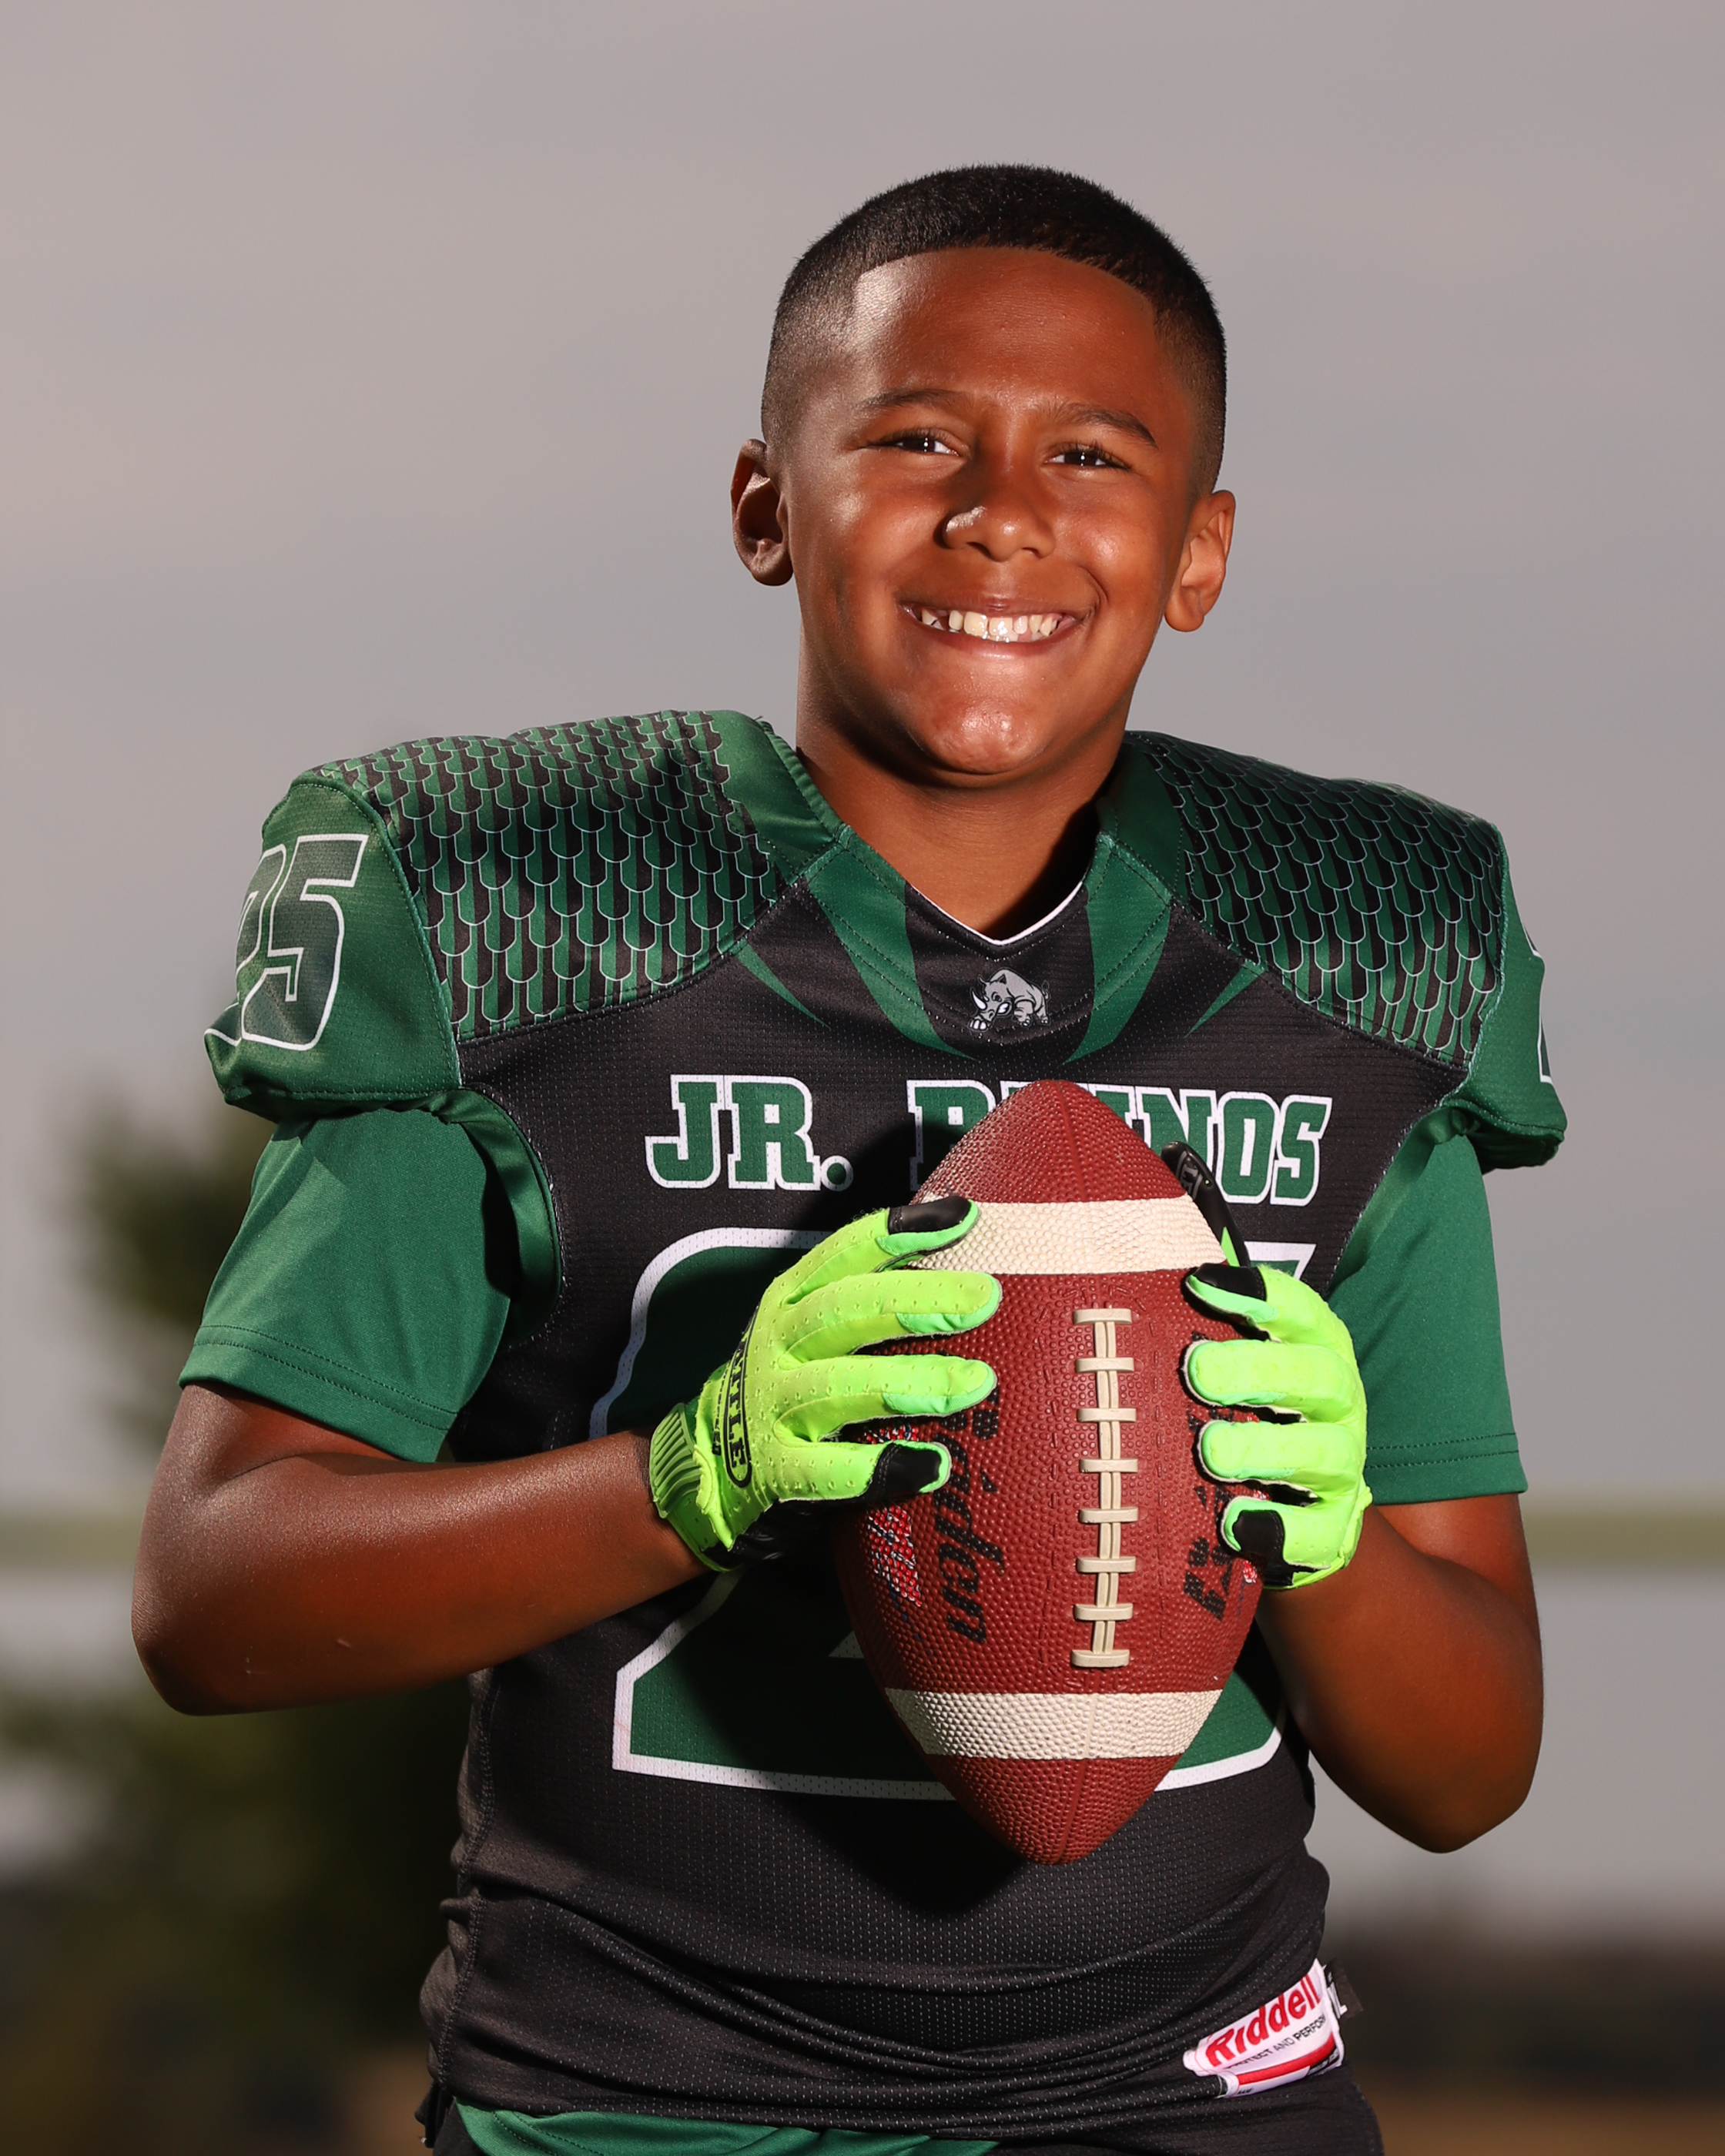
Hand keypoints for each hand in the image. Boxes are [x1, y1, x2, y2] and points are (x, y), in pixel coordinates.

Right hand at [648, 1196, 998, 1569]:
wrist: (708, 1467)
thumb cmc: (789, 1385)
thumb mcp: (811, 1329)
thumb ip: (870, 1299)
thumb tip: (961, 1242)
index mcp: (791, 1300)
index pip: (844, 1252)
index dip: (900, 1231)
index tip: (961, 1217)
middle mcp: (779, 1344)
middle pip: (845, 1309)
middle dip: (916, 1299)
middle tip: (985, 1297)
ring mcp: (772, 1406)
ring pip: (840, 1385)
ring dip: (911, 1381)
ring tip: (977, 1382)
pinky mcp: (776, 1471)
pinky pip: (829, 1471)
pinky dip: (882, 1469)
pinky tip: (934, 1467)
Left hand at [1182, 1262, 1371, 1589]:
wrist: (1298, 1510)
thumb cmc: (1250, 1412)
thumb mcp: (1236, 1356)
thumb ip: (1210, 1305)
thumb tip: (1163, 1224)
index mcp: (1316, 1349)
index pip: (1301, 1311)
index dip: (1257, 1293)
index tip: (1197, 1282)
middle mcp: (1338, 1402)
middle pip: (1317, 1376)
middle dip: (1259, 1370)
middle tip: (1198, 1372)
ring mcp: (1342, 1466)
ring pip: (1324, 1453)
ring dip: (1265, 1449)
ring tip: (1210, 1450)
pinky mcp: (1334, 1527)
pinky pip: (1320, 1534)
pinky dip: (1281, 1531)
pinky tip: (1235, 1523)